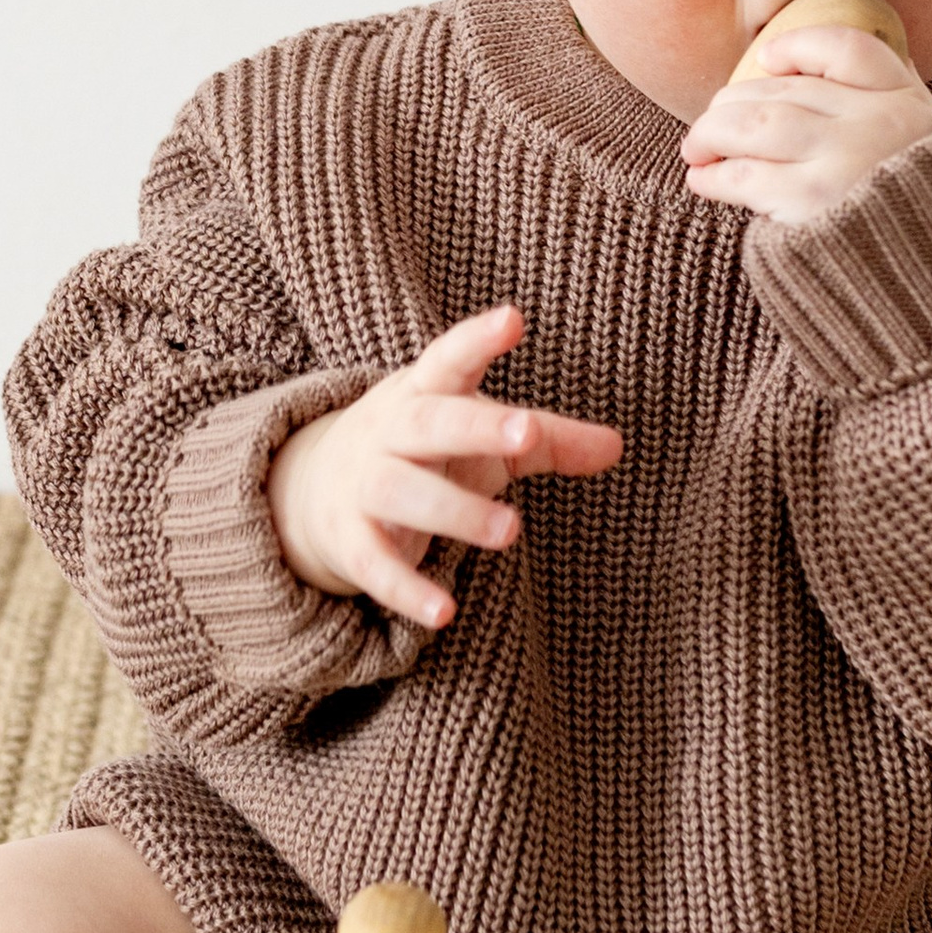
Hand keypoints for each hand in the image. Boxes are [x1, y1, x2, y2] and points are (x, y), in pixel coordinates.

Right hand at [265, 303, 622, 631]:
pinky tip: (445, 613)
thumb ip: (546, 440)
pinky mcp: (350, 542)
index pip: (450, 359)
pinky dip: (407, 591)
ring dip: (456, 511)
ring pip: (403, 492)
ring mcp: (365, 485)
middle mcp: (389, 432)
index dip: (478, 340)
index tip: (512, 319)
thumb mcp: (482, 438)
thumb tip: (618, 446)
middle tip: (526, 434)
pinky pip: (375, 566)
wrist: (313, 492)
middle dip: (475, 427)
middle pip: (428, 424)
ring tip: (511, 531)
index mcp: (425, 393)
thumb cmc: (425, 452)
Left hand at [681, 21, 931, 225]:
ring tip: (695, 149)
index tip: (766, 58)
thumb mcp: (925, 149)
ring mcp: (844, 159)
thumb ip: (885, 109)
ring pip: (755, 123)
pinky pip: (743, 174)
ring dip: (712, 133)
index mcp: (905, 101)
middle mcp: (876, 122)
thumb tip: (823, 76)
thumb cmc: (918, 220)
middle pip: (785, 89)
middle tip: (711, 121)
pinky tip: (703, 180)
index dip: (798, 46)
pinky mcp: (813, 202)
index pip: (848, 49)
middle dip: (733, 102)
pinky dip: (713, 175)